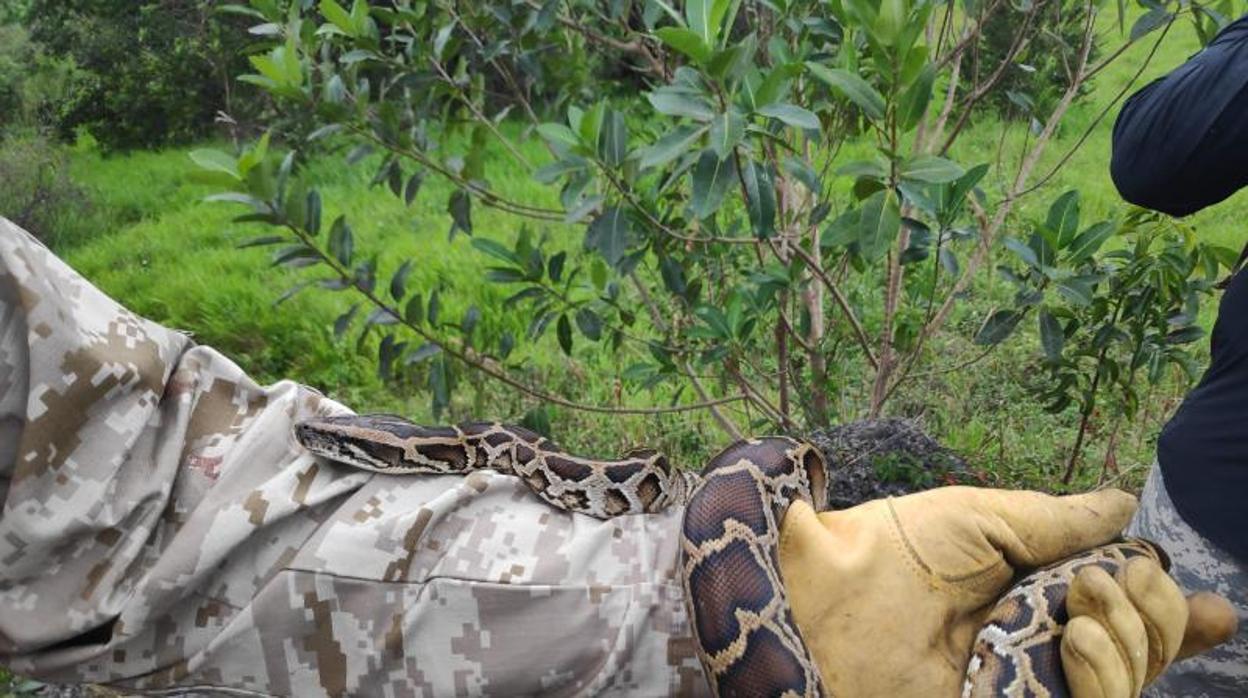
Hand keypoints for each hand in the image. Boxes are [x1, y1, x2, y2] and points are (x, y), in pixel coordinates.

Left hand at [777, 487, 1236, 696]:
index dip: (1173, 617)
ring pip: (1129, 678)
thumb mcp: (979, 518)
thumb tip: (1124, 504)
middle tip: (1113, 577)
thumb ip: (1057, 521)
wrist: (824, 601)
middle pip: (1143, 650)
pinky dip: (1109, 672)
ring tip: (1083, 603)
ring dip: (1132, 636)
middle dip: (1156, 611)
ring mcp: (1030, 684)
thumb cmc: (886, 552)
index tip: (1215, 607)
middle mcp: (1038, 647)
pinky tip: (1080, 636)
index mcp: (1030, 597)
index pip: (1125, 618)